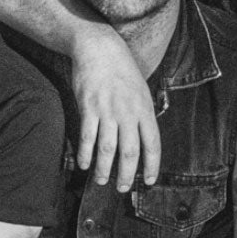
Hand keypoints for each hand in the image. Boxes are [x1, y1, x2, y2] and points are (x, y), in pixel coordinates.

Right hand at [70, 29, 161, 190]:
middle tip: (121, 188)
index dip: (152, 166)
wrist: (99, 49)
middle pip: (130, 152)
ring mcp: (107, 111)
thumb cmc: (122, 70)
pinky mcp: (88, 108)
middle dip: (126, 175)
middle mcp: (128, 113)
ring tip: (101, 180)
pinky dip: (85, 154)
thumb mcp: (141, 90)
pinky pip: (87, 137)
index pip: (153, 144)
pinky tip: (84, 164)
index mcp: (145, 109)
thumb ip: (143, 114)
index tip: (148, 180)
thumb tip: (143, 137)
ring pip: (107, 149)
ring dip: (104, 169)